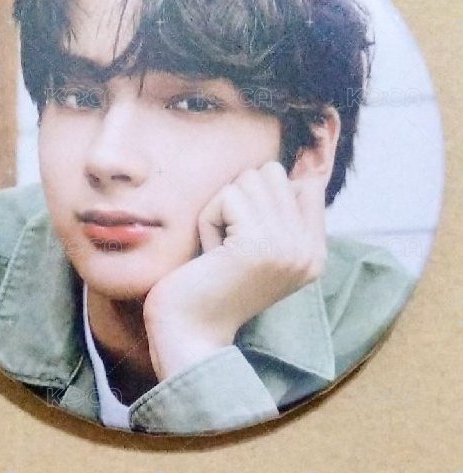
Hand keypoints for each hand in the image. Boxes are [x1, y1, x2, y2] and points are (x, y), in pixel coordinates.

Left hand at [143, 161, 327, 380]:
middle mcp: (309, 250)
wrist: (192, 333)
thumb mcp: (258, 251)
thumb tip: (277, 172)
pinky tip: (210, 254)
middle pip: (272, 174)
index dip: (266, 193)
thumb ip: (278, 215)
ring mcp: (288, 246)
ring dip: (221, 209)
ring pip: (249, 179)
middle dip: (238, 199)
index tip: (244, 232)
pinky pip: (227, 196)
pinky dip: (208, 220)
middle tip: (229, 241)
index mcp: (314, 253)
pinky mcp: (259, 243)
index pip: (305, 185)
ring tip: (220, 248)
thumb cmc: (212, 286)